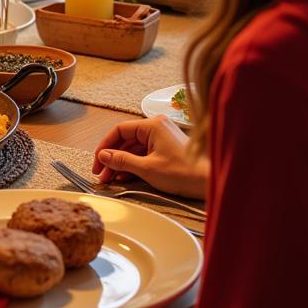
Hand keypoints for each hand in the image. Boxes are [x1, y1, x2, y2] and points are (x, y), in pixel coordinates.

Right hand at [92, 115, 208, 198]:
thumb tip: (103, 156)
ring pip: (133, 148)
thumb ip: (122, 160)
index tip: (98, 161)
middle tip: (101, 174)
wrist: (210, 182)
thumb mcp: (147, 168)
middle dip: (112, 158)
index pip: (119, 130)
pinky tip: (124, 177)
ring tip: (110, 178)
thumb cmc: (184, 173)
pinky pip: (143, 153)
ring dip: (121, 163)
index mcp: (152, 125)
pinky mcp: (166, 149)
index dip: (105, 146)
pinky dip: (133, 164)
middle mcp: (156, 127)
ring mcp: (162, 138)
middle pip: (125, 140)